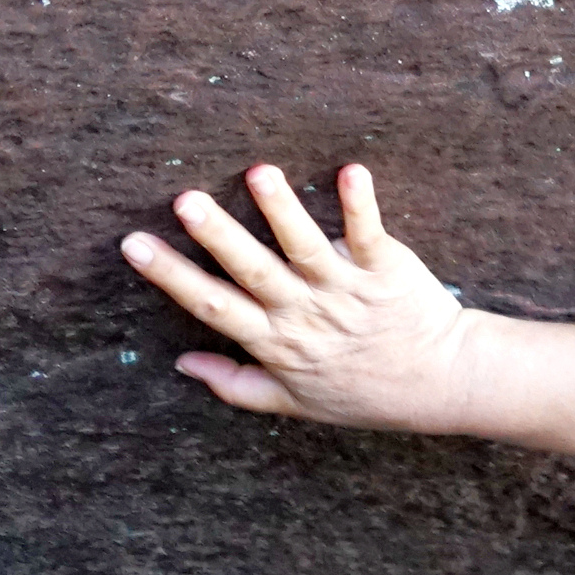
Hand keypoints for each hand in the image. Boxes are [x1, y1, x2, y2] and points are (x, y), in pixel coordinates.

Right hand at [119, 162, 479, 429]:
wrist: (441, 385)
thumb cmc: (362, 393)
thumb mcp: (295, 402)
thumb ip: (236, 384)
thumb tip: (181, 363)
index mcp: (277, 341)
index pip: (216, 306)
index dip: (173, 276)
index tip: (134, 243)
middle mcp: (307, 313)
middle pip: (255, 270)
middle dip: (220, 236)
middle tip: (185, 200)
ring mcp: (346, 290)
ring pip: (307, 247)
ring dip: (283, 210)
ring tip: (260, 173)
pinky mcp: (386, 271)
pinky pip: (369, 234)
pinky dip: (361, 204)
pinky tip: (351, 172)